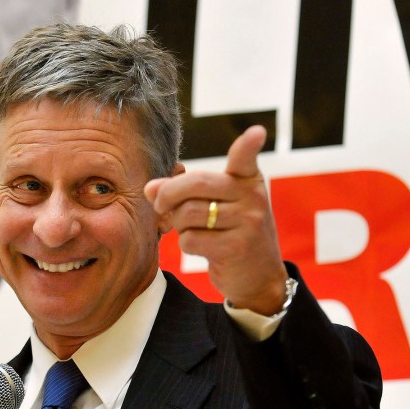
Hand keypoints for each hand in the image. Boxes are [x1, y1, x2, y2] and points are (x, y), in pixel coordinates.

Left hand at [144, 125, 288, 314]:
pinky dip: (186, 244)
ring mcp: (247, 222)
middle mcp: (252, 197)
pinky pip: (190, 240)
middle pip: (195, 184)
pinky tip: (202, 247)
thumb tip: (150, 188)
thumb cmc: (232, 233)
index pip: (246, 158)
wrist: (259, 276)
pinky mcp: (236, 247)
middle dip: (167, 194)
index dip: (248, 144)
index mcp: (248, 181)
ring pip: (187, 214)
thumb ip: (185, 192)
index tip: (256, 132)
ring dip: (178, 224)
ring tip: (190, 229)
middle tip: (159, 205)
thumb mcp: (217, 206)